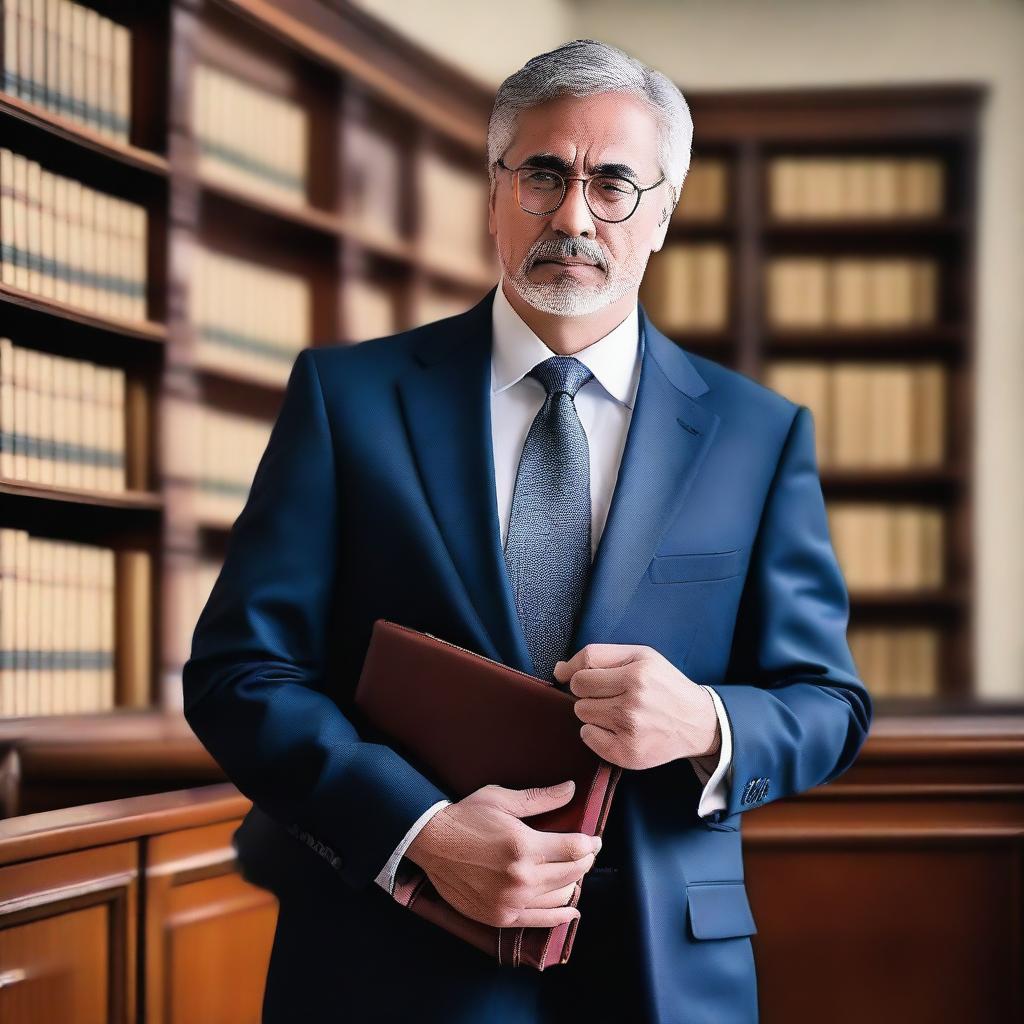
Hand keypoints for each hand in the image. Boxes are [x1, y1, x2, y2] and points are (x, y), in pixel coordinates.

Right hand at [404, 779, 601, 928]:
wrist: (431, 843)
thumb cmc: (465, 817)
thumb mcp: (502, 799)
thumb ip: (540, 798)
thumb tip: (571, 789)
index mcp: (524, 846)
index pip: (575, 849)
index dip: (590, 843)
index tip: (595, 839)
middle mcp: (521, 878)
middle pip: (572, 873)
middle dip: (584, 860)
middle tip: (585, 851)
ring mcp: (512, 901)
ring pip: (561, 896)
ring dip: (573, 883)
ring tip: (572, 871)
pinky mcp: (501, 916)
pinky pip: (542, 921)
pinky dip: (561, 916)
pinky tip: (571, 910)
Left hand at [553, 643, 719, 770]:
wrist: (697, 723)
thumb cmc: (664, 685)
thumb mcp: (640, 656)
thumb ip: (599, 655)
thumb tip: (558, 669)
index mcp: (637, 673)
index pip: (582, 670)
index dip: (577, 673)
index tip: (583, 677)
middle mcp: (633, 701)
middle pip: (579, 693)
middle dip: (588, 692)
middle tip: (609, 695)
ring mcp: (630, 730)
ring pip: (582, 714)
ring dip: (593, 712)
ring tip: (617, 711)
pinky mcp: (627, 753)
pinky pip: (587, 737)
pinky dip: (596, 733)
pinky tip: (617, 729)